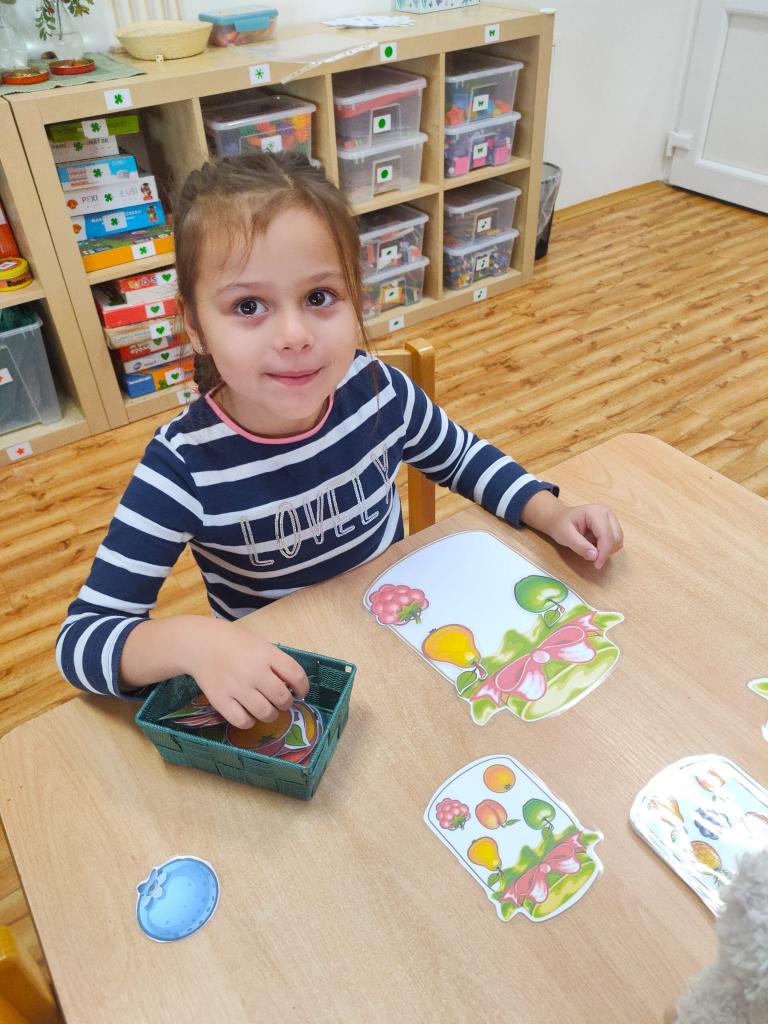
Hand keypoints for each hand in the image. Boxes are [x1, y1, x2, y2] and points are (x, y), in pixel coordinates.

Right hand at [184, 619, 308, 728]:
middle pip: (282, 698)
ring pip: (265, 713)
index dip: (303, 688)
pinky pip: (243, 721)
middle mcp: (254, 671)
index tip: (300, 692)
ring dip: (271, 714)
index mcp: (267, 654)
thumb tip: (292, 686)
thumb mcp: (259, 644)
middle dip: (286, 703)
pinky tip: (248, 714)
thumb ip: (275, 662)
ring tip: (267, 710)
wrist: (200, 643)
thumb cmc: (233, 643)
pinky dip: (249, 722)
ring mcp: (237, 687)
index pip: (296, 675)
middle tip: (281, 702)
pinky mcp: (220, 700)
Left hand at [521, 491, 622, 568]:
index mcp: (595, 512)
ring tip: (590, 549)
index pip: (606, 535)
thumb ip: (580, 546)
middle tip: (591, 558)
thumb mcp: (566, 536)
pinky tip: (594, 546)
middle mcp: (606, 513)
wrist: (559, 519)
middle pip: (616, 538)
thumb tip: (595, 556)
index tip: (597, 565)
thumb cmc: (561, 525)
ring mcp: (610, 518)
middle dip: (605, 552)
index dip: (604, 552)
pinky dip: (607, 548)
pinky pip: (615, 541)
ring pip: (618, 540)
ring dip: (607, 550)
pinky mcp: (611, 525)